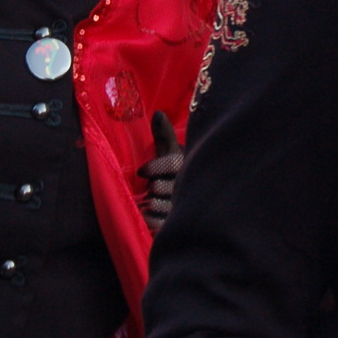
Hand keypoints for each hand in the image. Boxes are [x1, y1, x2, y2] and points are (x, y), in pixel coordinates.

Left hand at [137, 110, 183, 232]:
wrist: (195, 203)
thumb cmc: (174, 173)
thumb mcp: (170, 153)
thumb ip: (164, 135)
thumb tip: (157, 113)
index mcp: (189, 166)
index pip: (172, 164)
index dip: (154, 168)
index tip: (142, 171)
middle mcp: (190, 186)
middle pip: (161, 186)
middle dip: (153, 186)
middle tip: (154, 187)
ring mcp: (184, 207)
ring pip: (158, 204)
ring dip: (151, 202)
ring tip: (152, 200)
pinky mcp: (177, 224)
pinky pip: (156, 222)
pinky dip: (149, 217)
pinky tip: (151, 214)